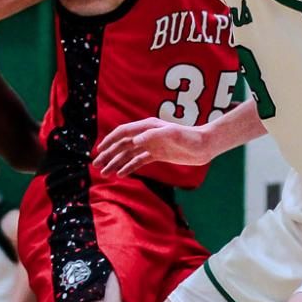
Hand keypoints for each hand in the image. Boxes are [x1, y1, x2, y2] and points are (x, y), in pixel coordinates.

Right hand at [92, 116, 212, 176]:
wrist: (205, 145)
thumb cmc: (190, 137)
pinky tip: (120, 174)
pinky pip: (139, 161)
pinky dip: (128, 167)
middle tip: (96, 165)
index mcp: (147, 127)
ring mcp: (151, 145)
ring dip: (116, 162)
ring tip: (105, 173)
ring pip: (128, 154)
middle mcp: (147, 135)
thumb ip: (154, 135)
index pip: (124, 132)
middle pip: (122, 144)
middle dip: (108, 154)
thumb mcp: (173, 134)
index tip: (99, 150)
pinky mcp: (157, 154)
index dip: (110, 140)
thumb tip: (135, 141)